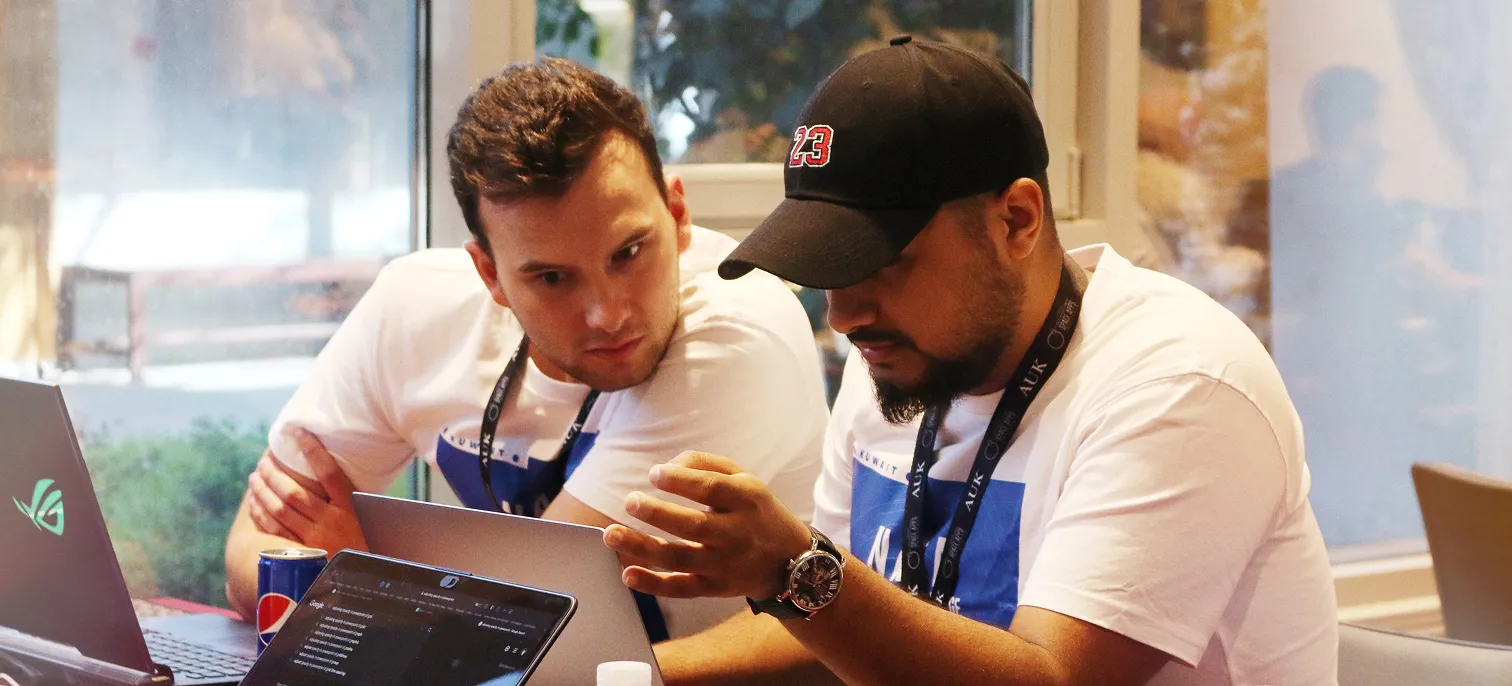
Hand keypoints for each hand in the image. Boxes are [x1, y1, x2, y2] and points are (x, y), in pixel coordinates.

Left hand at [246, 429, 367, 553]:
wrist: (362, 582)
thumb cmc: (365, 543)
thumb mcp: (365, 517)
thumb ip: (350, 497)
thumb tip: (331, 468)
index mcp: (350, 509)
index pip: (329, 474)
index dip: (312, 451)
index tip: (298, 432)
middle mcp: (331, 522)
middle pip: (294, 493)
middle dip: (274, 474)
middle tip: (263, 461)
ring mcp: (314, 539)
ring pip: (280, 510)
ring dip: (262, 491)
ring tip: (254, 477)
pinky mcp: (301, 554)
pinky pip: (275, 530)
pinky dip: (261, 514)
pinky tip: (255, 502)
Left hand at [602, 451, 811, 600]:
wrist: (788, 560)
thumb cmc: (755, 510)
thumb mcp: (743, 478)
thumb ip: (705, 464)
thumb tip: (666, 467)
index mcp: (746, 499)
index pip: (712, 489)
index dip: (681, 480)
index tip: (654, 474)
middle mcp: (737, 534)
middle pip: (694, 526)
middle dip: (658, 514)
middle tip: (630, 502)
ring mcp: (725, 564)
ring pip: (681, 558)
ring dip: (643, 548)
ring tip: (611, 535)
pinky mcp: (715, 587)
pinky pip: (682, 588)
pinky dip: (654, 584)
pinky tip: (628, 574)